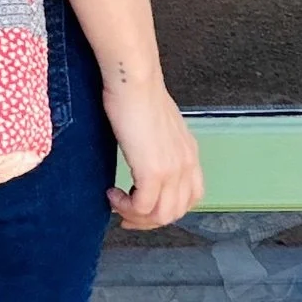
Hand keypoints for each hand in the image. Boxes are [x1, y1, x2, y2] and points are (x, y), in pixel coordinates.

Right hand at [102, 79, 203, 231]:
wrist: (134, 81)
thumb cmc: (138, 94)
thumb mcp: (157, 124)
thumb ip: (158, 143)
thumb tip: (143, 154)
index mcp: (189, 153)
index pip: (190, 197)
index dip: (166, 208)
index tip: (143, 208)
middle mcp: (187, 164)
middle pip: (175, 212)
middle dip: (148, 220)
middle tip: (125, 215)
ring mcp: (172, 170)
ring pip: (161, 215)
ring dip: (136, 216)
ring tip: (117, 203)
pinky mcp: (153, 171)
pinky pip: (143, 207)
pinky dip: (125, 207)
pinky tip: (111, 193)